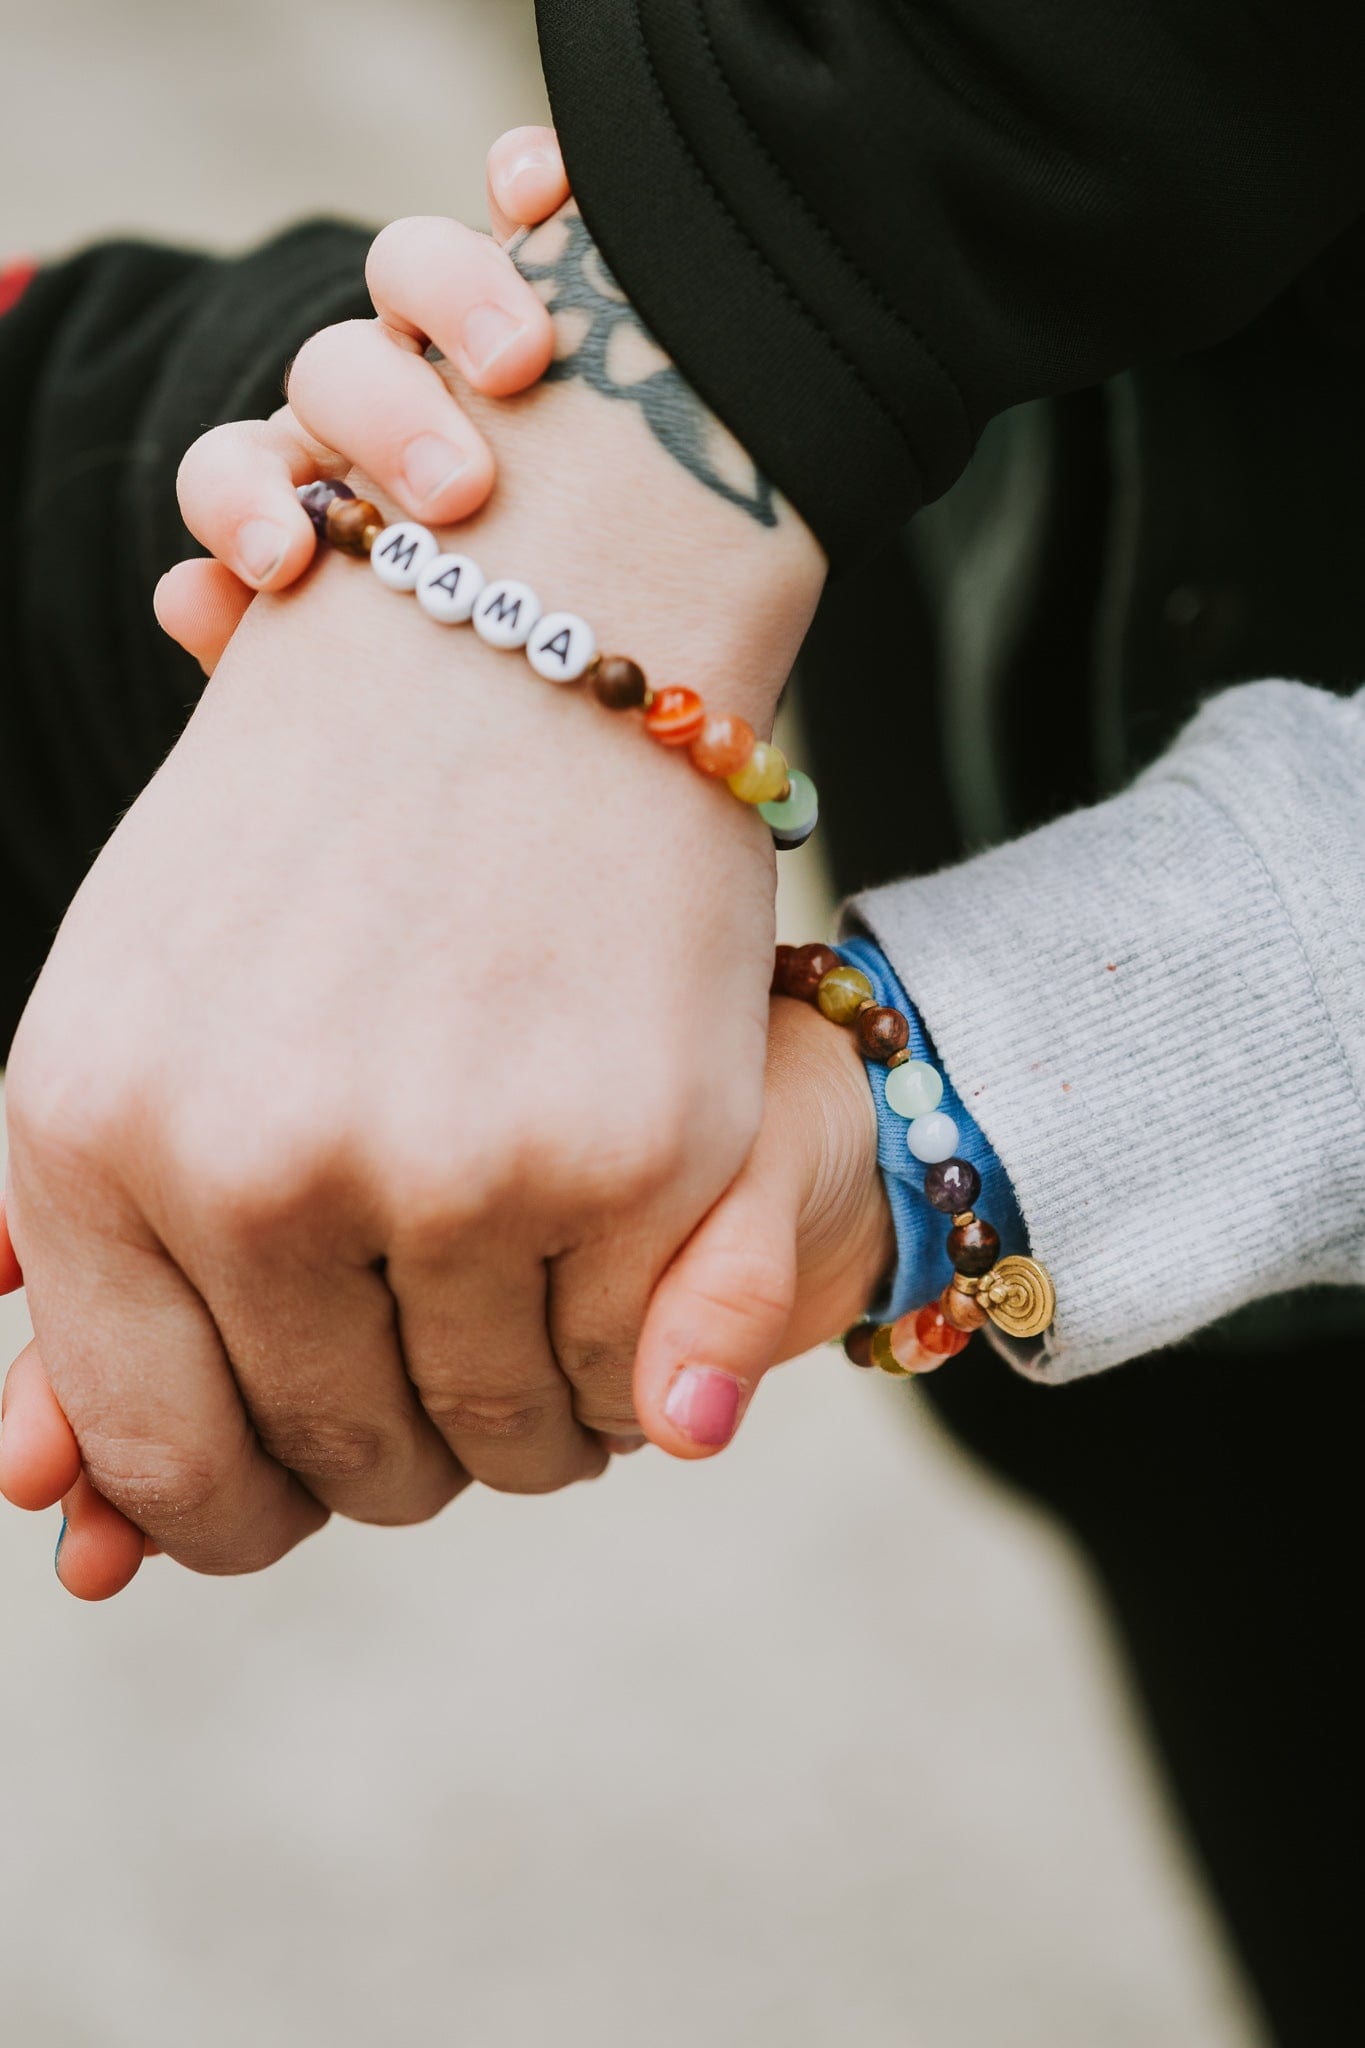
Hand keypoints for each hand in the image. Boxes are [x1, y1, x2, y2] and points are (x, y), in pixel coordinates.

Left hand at [3, 196, 825, 1574]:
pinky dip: (633, 1354)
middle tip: (451, 1342)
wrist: (523, 633)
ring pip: (505, 1442)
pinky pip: (634, 1382)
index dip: (236, 1510)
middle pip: (348, 1463)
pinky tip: (618, 1247)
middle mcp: (254, 1165)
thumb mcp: (135, 1010)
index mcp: (92, 1127)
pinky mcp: (628, 1153)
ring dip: (531, 1412)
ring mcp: (450, 1163)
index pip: (160, 1453)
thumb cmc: (323, 834)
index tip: (301, 1483)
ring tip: (541, 1287)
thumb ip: (95, 1262)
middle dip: (403, 1446)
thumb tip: (71, 1524)